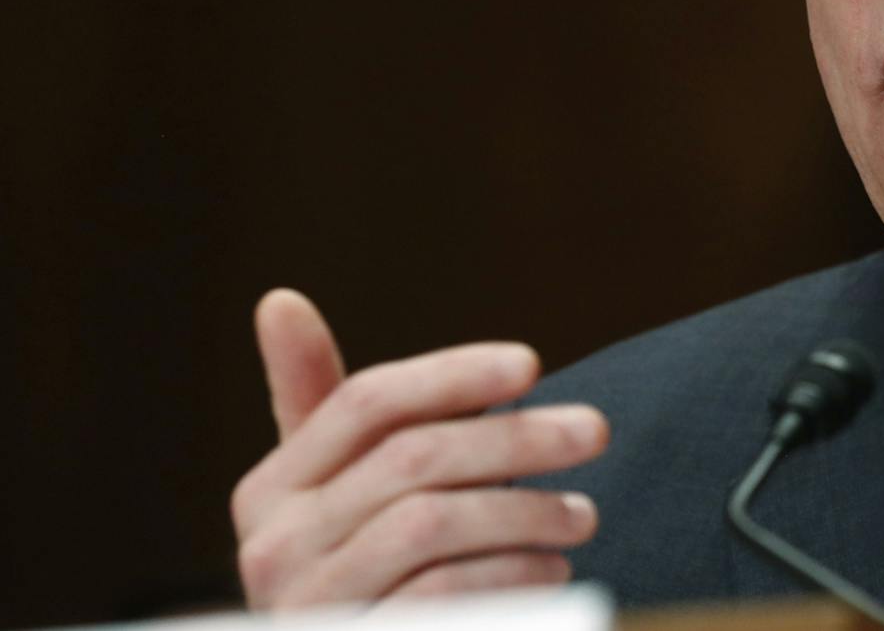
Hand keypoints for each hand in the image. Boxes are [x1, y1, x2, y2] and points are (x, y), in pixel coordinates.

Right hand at [230, 290, 609, 608]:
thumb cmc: (370, 580)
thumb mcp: (347, 496)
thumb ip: (335, 414)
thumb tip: (280, 300)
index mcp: (271, 490)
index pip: (365, 402)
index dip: (451, 373)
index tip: (532, 364)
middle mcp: (272, 547)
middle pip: (412, 458)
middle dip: (516, 436)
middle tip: (595, 430)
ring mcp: (307, 606)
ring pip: (430, 523)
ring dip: (526, 511)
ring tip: (582, 515)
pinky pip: (444, 591)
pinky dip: (513, 573)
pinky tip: (554, 569)